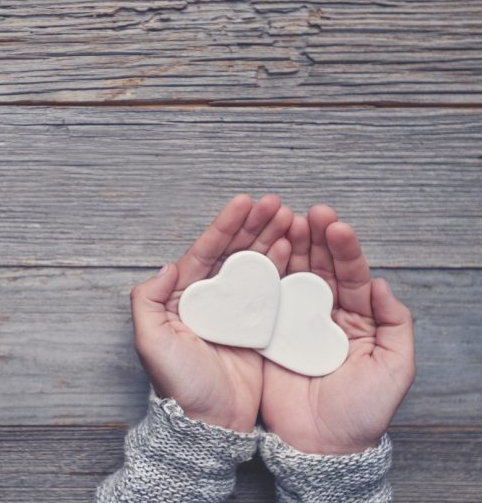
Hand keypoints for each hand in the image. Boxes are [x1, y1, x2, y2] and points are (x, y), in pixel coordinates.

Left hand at [131, 194, 291, 431]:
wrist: (208, 424)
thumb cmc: (177, 385)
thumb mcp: (150, 342)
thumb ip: (147, 300)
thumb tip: (166, 265)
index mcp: (184, 298)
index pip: (205, 252)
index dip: (225, 226)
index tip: (244, 201)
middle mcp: (211, 300)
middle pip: (234, 253)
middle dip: (254, 225)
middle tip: (277, 203)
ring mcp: (236, 313)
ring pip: (255, 267)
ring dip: (271, 240)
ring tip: (291, 218)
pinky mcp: (258, 329)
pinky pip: (271, 291)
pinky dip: (282, 269)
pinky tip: (294, 250)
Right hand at [261, 205, 415, 453]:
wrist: (321, 445)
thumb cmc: (362, 411)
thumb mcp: (394, 368)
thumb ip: (396, 324)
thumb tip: (383, 284)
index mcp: (358, 318)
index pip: (352, 274)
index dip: (344, 249)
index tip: (336, 226)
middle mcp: (326, 314)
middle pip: (320, 267)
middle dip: (315, 238)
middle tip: (308, 213)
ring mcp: (295, 321)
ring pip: (293, 275)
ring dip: (290, 247)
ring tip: (284, 221)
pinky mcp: (270, 333)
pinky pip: (267, 299)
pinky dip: (266, 274)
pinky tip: (263, 252)